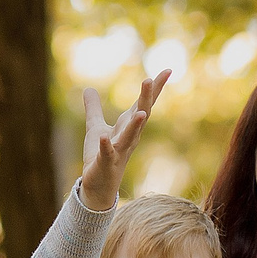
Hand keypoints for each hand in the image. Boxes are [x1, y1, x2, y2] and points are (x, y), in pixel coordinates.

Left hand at [76, 71, 168, 211]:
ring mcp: (119, 151)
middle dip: (145, 99)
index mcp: (128, 127)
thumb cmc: (101, 157)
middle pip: (140, 116)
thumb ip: (93, 108)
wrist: (98, 187)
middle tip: (150, 80)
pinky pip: (107, 153)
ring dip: (135, 125)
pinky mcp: (106, 163)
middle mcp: (128, 138)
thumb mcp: (96, 127)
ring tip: (141, 113)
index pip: (143, 104)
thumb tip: (88, 88)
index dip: (155, 88)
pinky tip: (103, 137)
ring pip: (129, 137)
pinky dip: (105, 145)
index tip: (167, 70)